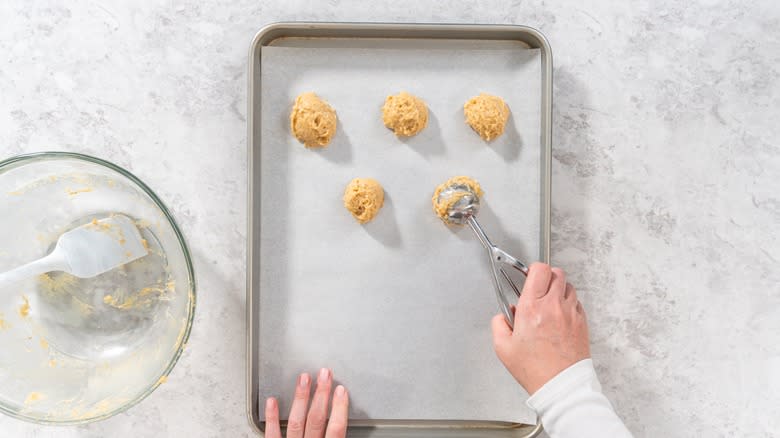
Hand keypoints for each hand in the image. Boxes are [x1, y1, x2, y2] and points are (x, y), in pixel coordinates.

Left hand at [265, 368, 348, 437]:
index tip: (341, 391)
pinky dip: (272, 417)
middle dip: (321, 394)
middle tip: (325, 375)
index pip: (336, 429)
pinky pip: (272, 434)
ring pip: (296, 421)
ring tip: (304, 379)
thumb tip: (343, 424)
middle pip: (316, 419)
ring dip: (300, 398)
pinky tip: (272, 401)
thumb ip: (336, 437)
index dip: (340, 408)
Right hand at [491, 263, 590, 394]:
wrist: (561, 385)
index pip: (539, 270)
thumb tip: (502, 317)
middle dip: (546, 277)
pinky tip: (560, 316)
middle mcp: (553, 306)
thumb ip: (498, 325)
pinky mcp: (582, 322)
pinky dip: (568, 304)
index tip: (529, 276)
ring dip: (558, 290)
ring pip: (568, 286)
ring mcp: (570, 313)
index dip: (533, 269)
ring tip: (549, 303)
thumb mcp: (503, 348)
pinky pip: (577, 303)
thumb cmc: (535, 369)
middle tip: (539, 288)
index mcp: (532, 308)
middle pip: (556, 273)